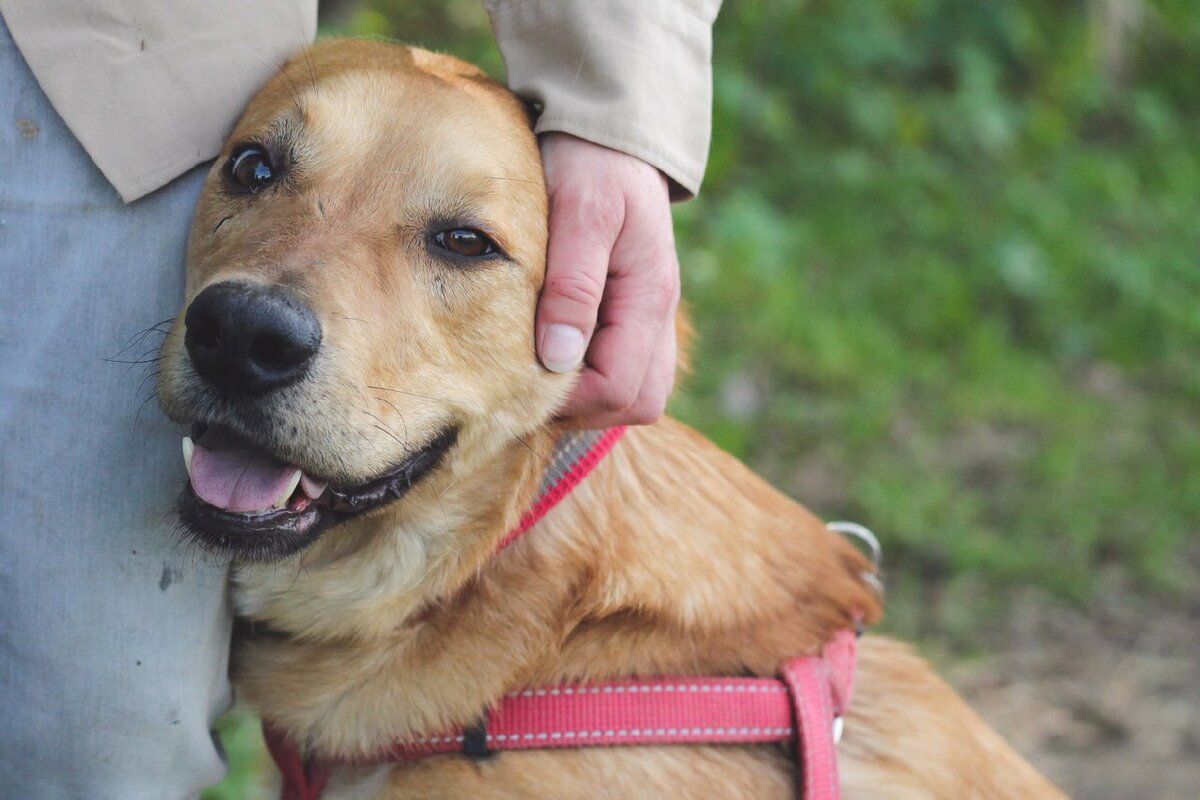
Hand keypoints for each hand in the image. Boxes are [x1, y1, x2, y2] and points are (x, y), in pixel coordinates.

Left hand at [536, 133, 680, 428]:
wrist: (609, 130)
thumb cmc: (591, 163)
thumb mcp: (579, 213)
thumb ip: (572, 286)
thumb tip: (559, 357)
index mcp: (650, 296)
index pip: (622, 388)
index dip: (572, 399)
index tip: (521, 381)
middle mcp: (660, 314)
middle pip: (638, 401)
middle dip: (585, 408)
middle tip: (529, 386)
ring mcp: (651, 314)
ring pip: (637, 390)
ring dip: (590, 394)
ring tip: (538, 372)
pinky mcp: (634, 309)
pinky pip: (626, 365)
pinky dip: (592, 374)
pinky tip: (552, 351)